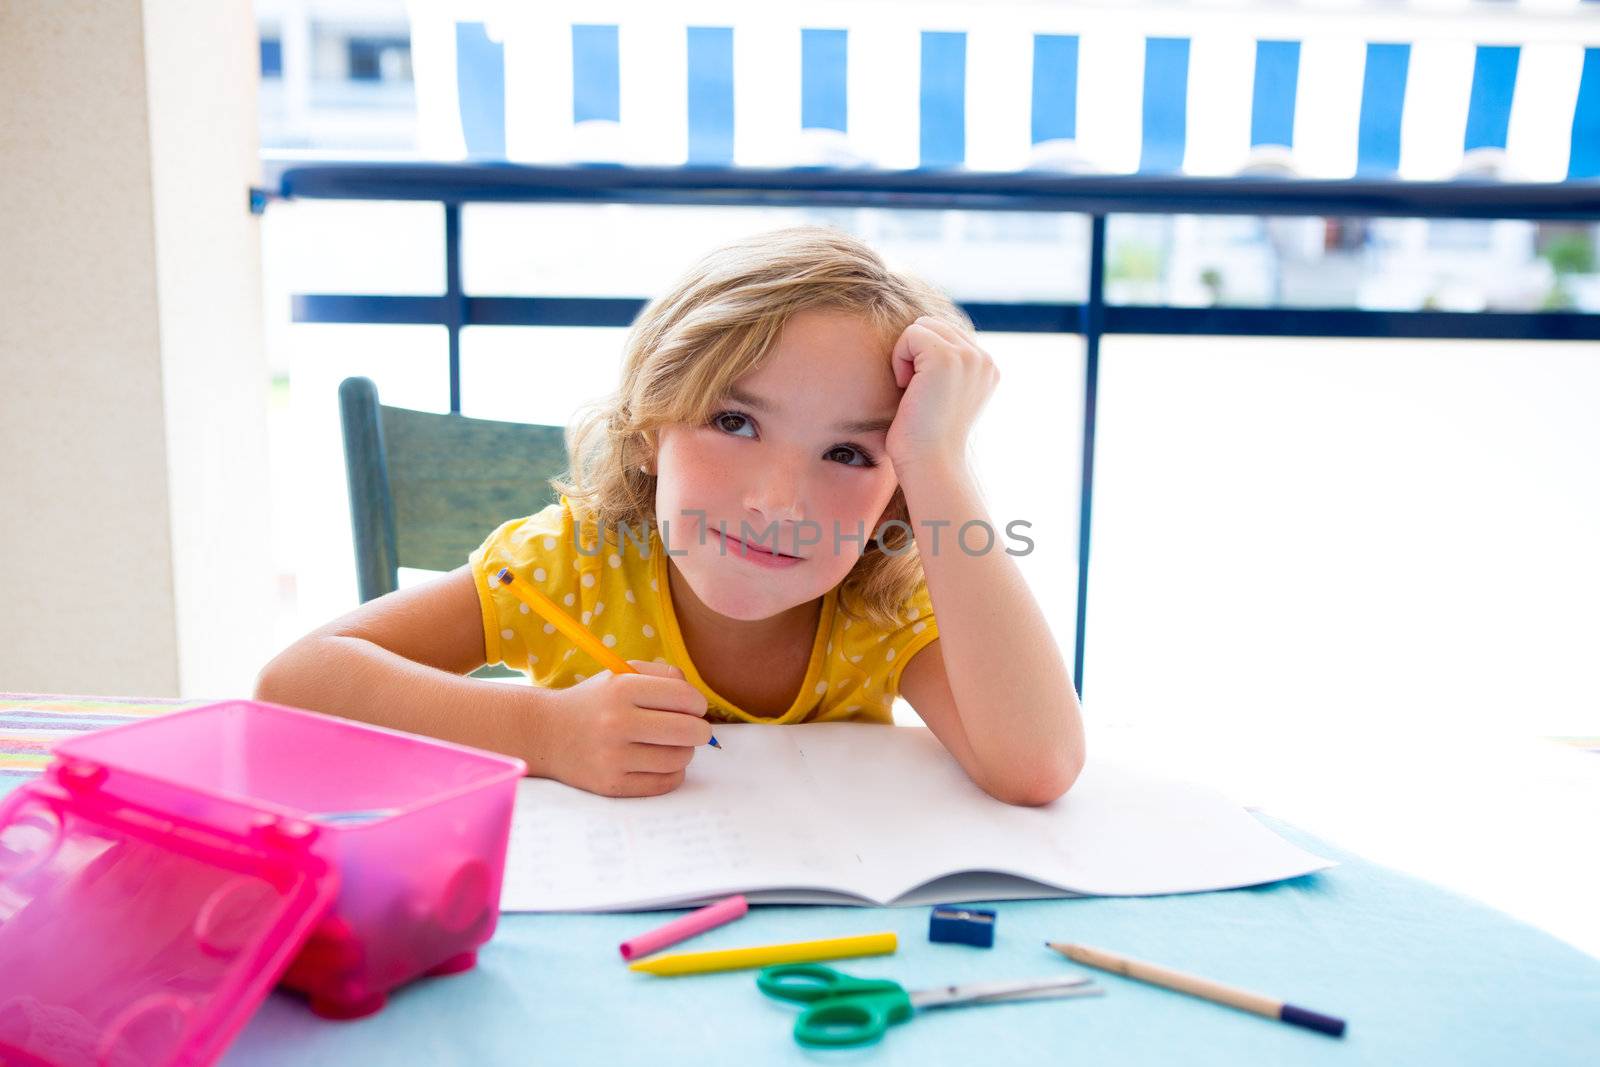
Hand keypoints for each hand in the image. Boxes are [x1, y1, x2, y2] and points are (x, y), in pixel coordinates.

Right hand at [543, 660, 711, 796]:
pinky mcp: (612, 784)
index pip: (685, 697)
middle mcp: (616, 722)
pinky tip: (659, 762)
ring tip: (670, 744)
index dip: (698, 704)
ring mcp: (612, 757)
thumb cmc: (595, 702)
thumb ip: (664, 676)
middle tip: (693, 729)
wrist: (545, 733)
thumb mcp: (621, 675)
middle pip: (689, 731)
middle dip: (700, 730)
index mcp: (621, 689)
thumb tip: (698, 703)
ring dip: (683, 751)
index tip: (693, 708)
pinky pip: (665, 782)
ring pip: (680, 758)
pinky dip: (672, 773)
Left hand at [886, 316, 999, 476]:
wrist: (930, 463)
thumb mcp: (943, 397)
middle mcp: (984, 359)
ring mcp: (968, 356)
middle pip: (933, 325)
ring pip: (922, 327)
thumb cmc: (926, 438)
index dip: (924, 359)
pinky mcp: (946, 357)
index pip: (945, 334)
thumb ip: (945, 369)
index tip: (926, 395)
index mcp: (987, 368)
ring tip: (913, 390)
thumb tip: (922, 346)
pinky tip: (907, 388)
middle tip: (916, 392)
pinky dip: (899, 359)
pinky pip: (911, 334)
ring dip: (907, 356)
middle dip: (915, 353)